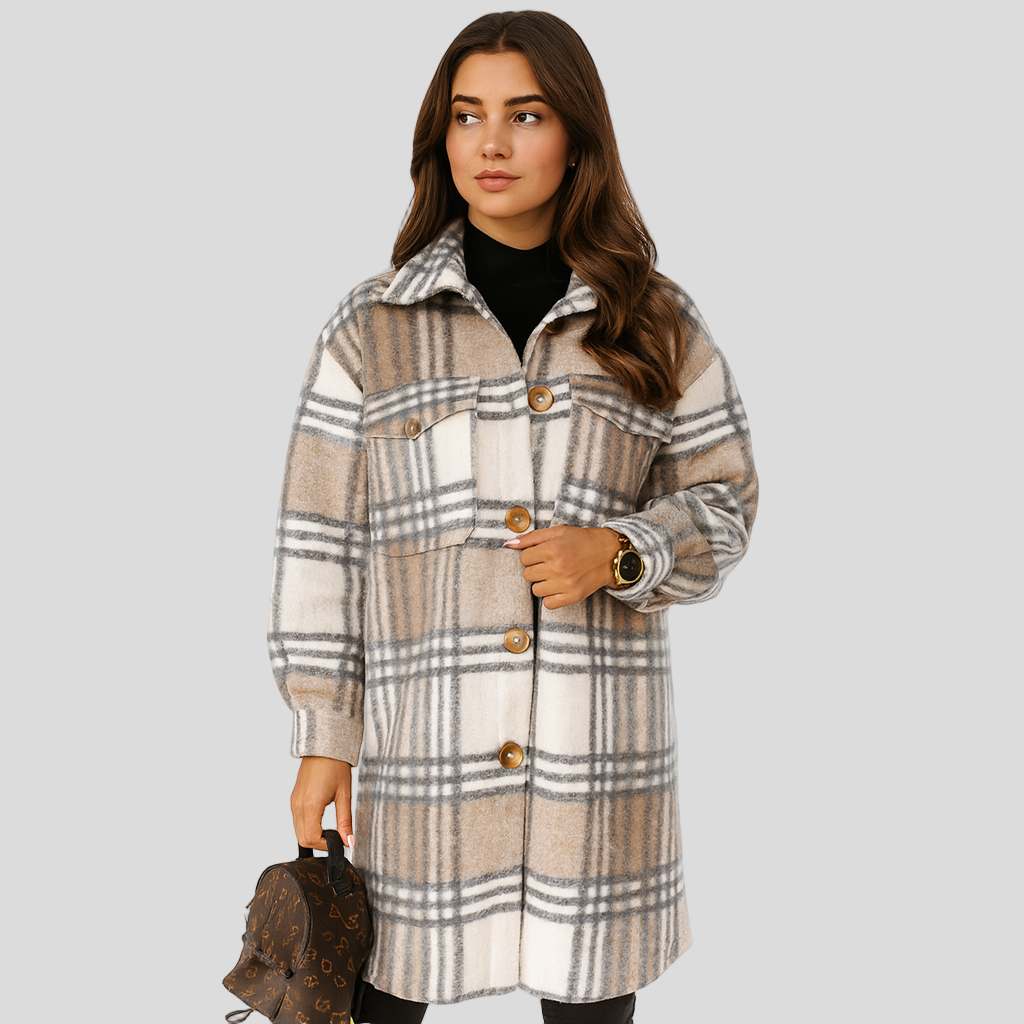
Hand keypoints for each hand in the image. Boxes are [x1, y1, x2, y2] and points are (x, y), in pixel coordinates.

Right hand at [291, 755, 353, 850]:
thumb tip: (349, 842)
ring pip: (298, 831)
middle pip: (302, 838)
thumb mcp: (344, 795)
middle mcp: (298, 805)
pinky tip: (320, 821)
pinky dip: (307, 826)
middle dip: (319, 843)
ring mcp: (294, 802)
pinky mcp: (294, 799)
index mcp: (310, 804)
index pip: (311, 838)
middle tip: (335, 839)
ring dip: (312, 835)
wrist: (325, 747)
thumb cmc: (335, 766)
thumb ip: (345, 822)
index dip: (326, 846)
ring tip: (329, 830)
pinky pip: (297, 821)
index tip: (338, 843)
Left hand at [505, 525, 619, 608]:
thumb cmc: (582, 541)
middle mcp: (559, 566)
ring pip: (536, 590)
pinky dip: (551, 597)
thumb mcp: (557, 532)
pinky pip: (548, 604)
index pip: (523, 559)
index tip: (542, 554)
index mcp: (553, 548)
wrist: (610, 554)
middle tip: (550, 564)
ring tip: (556, 575)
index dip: (531, 556)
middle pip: (527, 575)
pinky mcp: (573, 596)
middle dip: (536, 569)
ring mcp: (566, 584)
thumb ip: (531, 538)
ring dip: (543, 583)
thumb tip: (508, 544)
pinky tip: (560, 586)